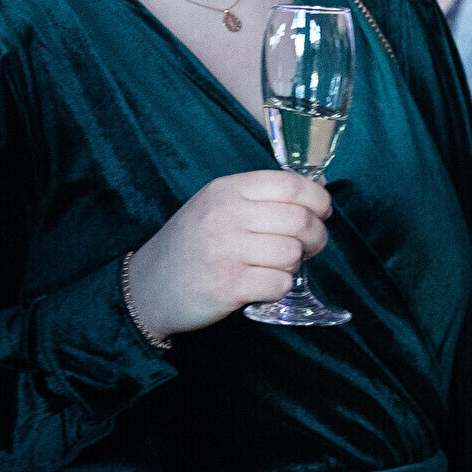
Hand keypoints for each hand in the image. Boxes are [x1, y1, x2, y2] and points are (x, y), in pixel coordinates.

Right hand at [127, 171, 331, 334]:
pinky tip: (264, 284)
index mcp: (226, 189)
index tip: (323, 211)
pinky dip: (279, 286)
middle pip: (299, 220)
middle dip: (316, 236)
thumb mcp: (216, 206)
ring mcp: (227, 250)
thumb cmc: (190, 245)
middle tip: (310, 246)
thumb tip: (319, 186)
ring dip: (294, 264)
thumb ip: (261, 196)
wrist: (148, 286)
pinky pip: (280, 283)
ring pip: (292, 253)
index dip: (318, 199)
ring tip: (277, 265)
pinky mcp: (229, 285)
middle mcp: (226, 215)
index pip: (290, 185)